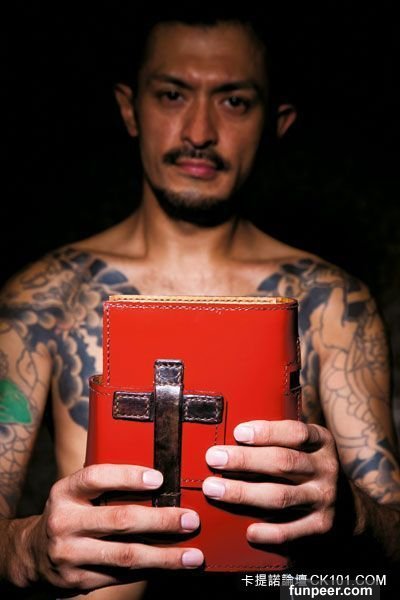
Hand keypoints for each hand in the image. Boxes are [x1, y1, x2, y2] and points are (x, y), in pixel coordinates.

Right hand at [15, 464, 202, 591]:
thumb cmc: (70, 513)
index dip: (128, 477)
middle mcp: (64, 521)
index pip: (96, 477)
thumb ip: (108, 485)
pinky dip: (151, 571)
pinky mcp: (78, 580)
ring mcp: (70, 554)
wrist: (32, 554)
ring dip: (164, 556)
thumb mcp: (77, 493)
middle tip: (190, 520)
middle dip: (161, 520)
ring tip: (193, 555)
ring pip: (125, 555)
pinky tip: (172, 567)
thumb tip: (161, 483)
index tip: (160, 479)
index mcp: (65, 492)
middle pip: (119, 519)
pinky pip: (122, 576)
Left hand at [202, 420, 338, 543]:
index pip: (295, 433)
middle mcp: (326, 468)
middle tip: (213, 458)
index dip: (266, 432)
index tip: (237, 433)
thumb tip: (227, 434)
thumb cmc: (308, 467)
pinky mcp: (321, 526)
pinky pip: (291, 531)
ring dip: (243, 493)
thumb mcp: (305, 446)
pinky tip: (248, 530)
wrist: (347, 508)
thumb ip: (277, 439)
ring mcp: (324, 498)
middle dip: (244, 460)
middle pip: (283, 463)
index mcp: (321, 442)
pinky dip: (268, 531)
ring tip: (213, 489)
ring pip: (280, 496)